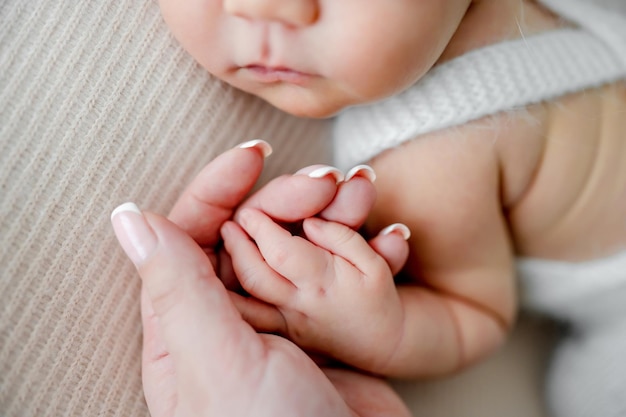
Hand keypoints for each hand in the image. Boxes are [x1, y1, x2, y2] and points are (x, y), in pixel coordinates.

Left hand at [111, 206, 410, 416]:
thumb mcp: (220, 362)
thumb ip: (177, 290)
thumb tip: (130, 220)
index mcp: (190, 324)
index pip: (192, 234)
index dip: (218, 189)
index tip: (254, 158)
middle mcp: (233, 319)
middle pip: (249, 232)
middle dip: (286, 197)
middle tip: (327, 183)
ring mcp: (282, 324)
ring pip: (297, 247)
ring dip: (329, 215)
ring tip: (360, 194)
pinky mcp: (327, 331)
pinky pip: (338, 273)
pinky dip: (361, 247)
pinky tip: (383, 233)